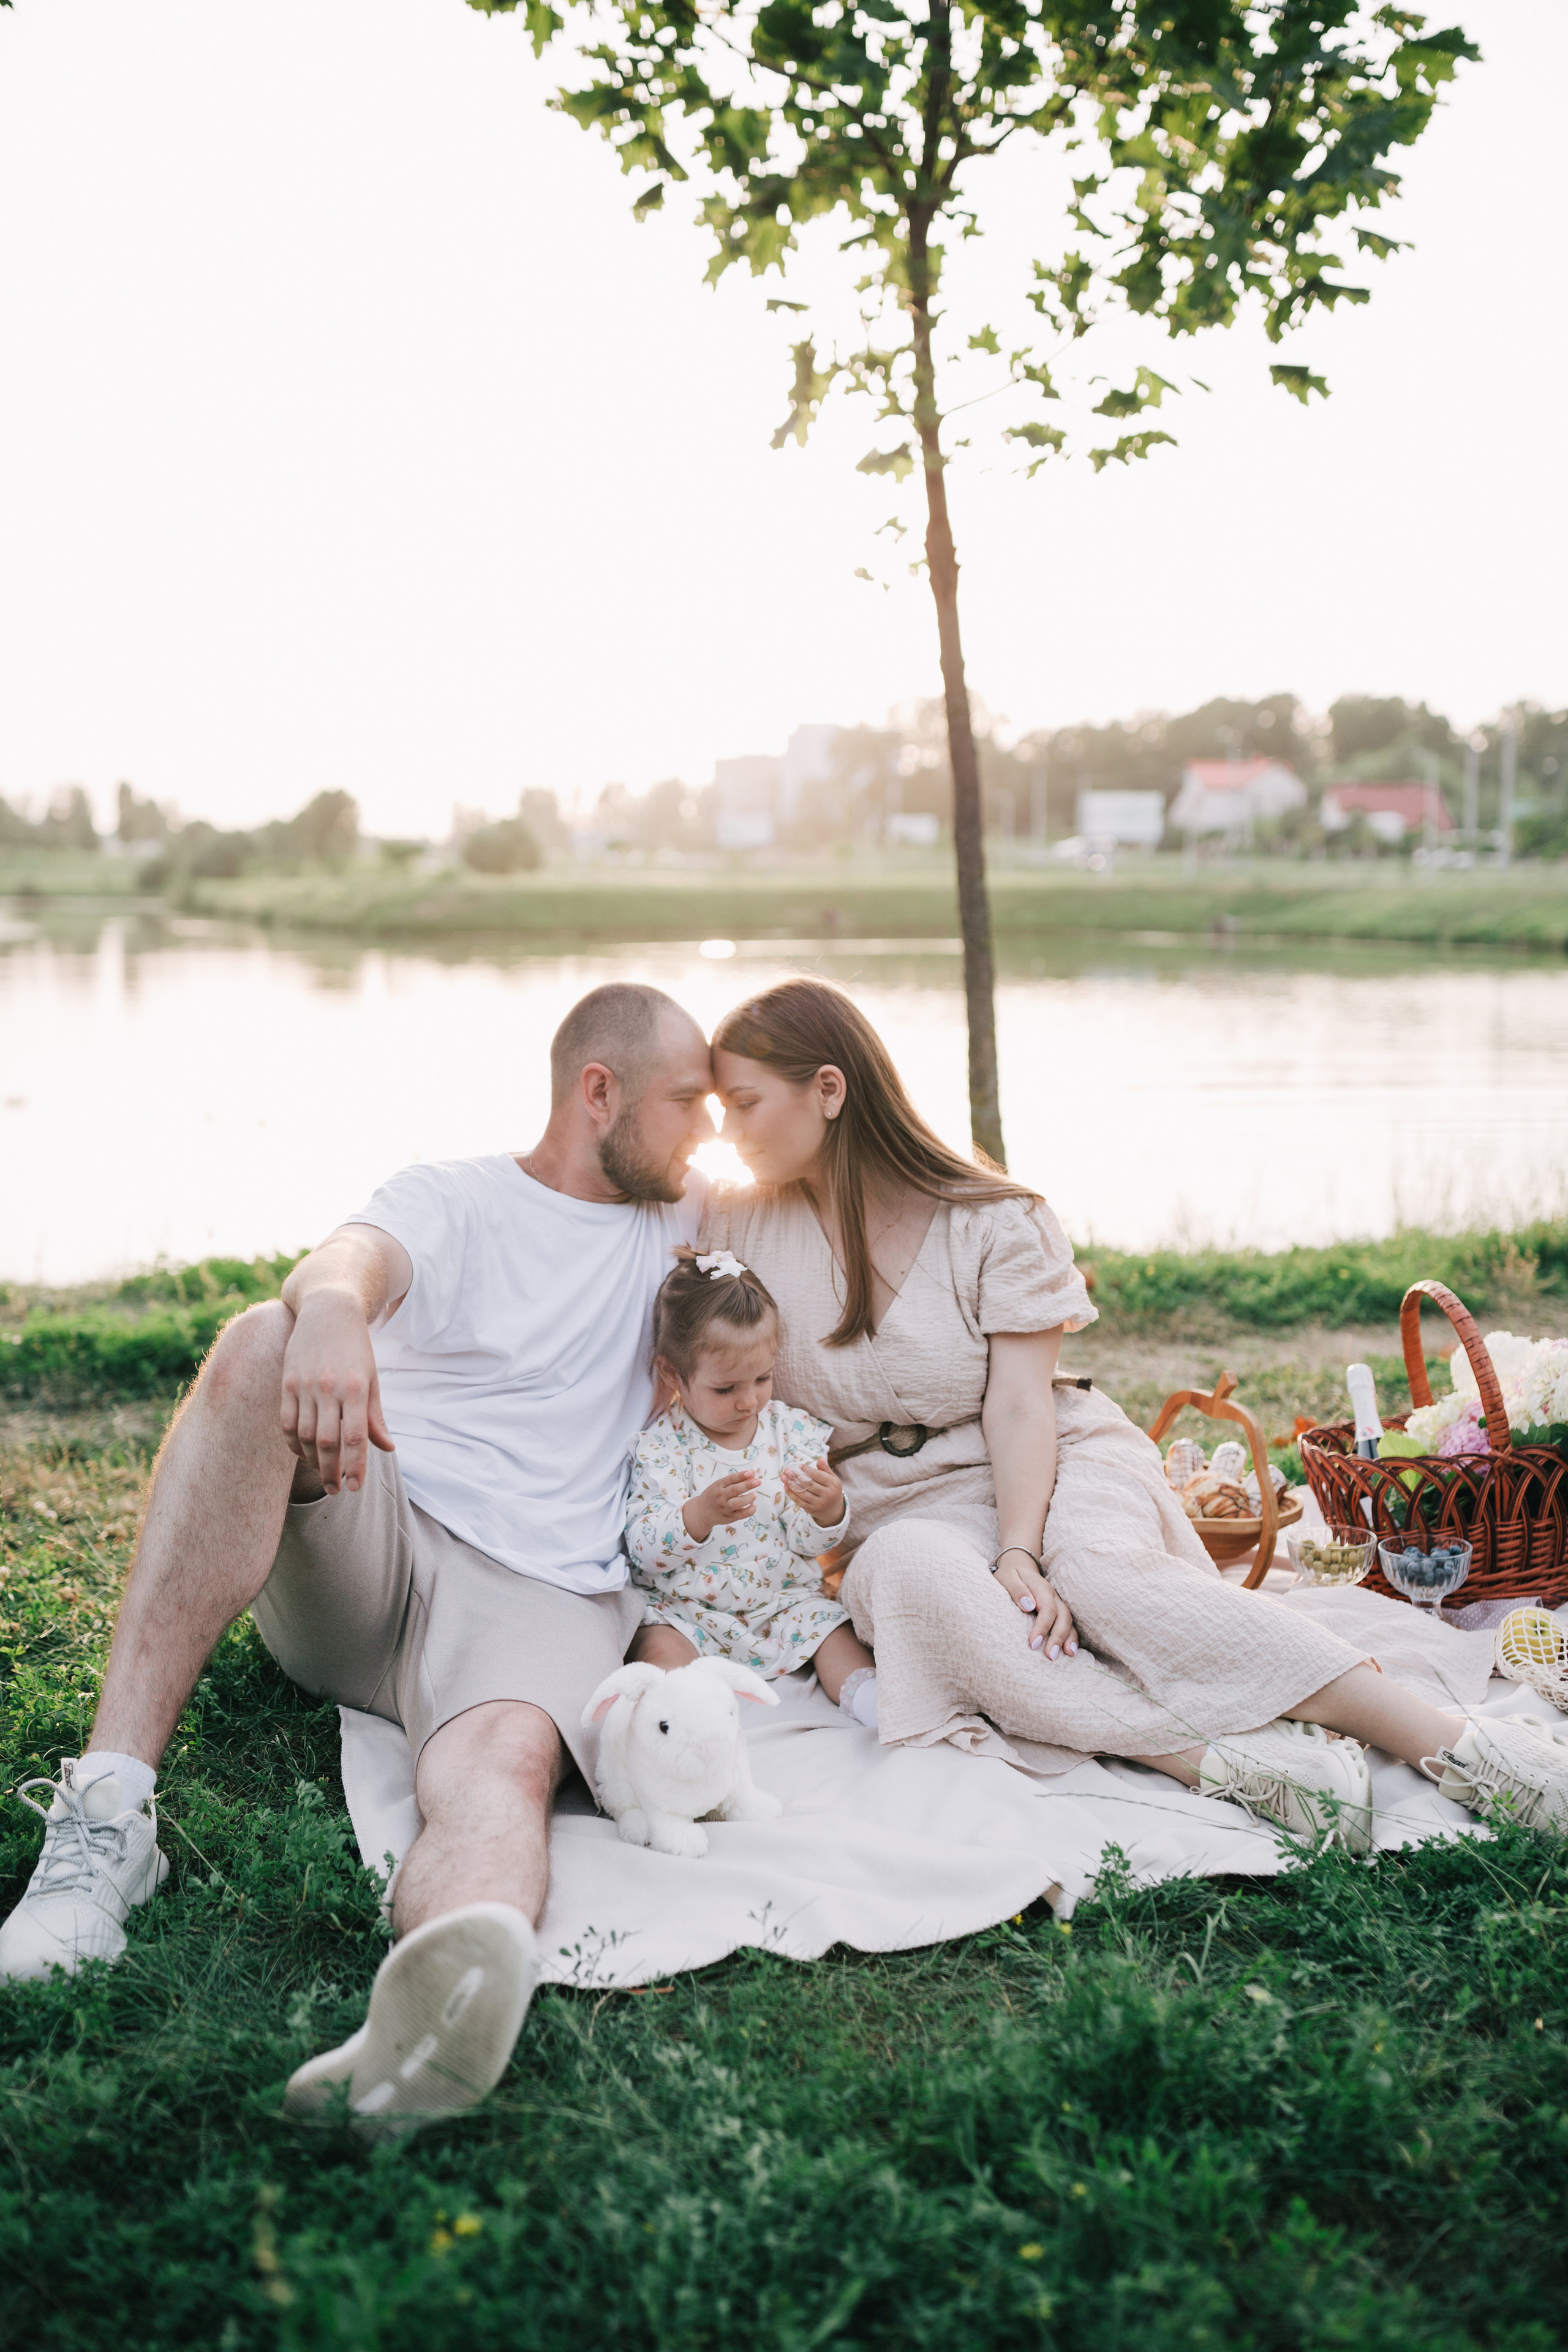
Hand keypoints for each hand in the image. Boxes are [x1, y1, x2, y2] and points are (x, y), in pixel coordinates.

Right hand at [279, 1289, 394, 1495]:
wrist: (329, 1309)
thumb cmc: (356, 1348)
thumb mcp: (372, 1379)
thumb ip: (376, 1416)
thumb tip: (387, 1448)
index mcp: (356, 1388)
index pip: (355, 1437)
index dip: (355, 1466)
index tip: (355, 1487)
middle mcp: (329, 1388)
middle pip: (328, 1442)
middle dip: (331, 1472)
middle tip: (336, 1491)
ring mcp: (304, 1385)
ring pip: (305, 1435)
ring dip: (313, 1461)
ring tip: (322, 1474)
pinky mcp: (287, 1382)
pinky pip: (287, 1422)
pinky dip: (294, 1443)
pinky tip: (303, 1453)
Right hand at [682, 1468, 760, 1542]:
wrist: (701, 1512)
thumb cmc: (715, 1495)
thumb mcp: (721, 1485)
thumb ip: (736, 1479)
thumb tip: (753, 1473)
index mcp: (718, 1486)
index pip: (730, 1479)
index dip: (741, 1475)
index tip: (750, 1472)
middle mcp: (720, 1497)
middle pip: (734, 1490)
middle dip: (747, 1485)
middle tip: (758, 1481)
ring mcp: (724, 1508)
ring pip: (736, 1503)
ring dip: (748, 1498)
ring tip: (755, 1494)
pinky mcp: (729, 1518)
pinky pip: (740, 1515)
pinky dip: (749, 1510)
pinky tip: (753, 1505)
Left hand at [782, 1456, 845, 1527]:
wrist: (834, 1510)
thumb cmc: (831, 1490)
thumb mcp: (832, 1478)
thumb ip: (825, 1469)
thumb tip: (820, 1458)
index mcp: (833, 1484)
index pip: (818, 1475)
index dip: (808, 1470)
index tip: (800, 1466)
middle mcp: (827, 1494)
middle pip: (809, 1484)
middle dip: (796, 1476)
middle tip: (787, 1470)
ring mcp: (819, 1503)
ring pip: (802, 1493)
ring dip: (791, 1484)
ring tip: (783, 1477)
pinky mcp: (811, 1510)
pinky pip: (799, 1501)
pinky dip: (791, 1494)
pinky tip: (786, 1486)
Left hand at [993, 1546, 1077, 1659]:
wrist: (1019, 1566)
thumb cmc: (1010, 1574)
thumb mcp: (1007, 1577)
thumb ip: (1016, 1590)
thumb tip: (1028, 1605)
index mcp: (1041, 1587)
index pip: (1047, 1608)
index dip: (1043, 1626)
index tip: (1033, 1643)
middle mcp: (1053, 1596)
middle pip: (1062, 1616)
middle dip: (1058, 1637)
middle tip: (1050, 1656)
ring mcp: (1057, 1603)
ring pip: (1069, 1621)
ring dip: (1069, 1638)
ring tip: (1067, 1655)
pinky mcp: (1057, 1610)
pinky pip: (1068, 1624)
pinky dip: (1071, 1637)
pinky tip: (1069, 1651)